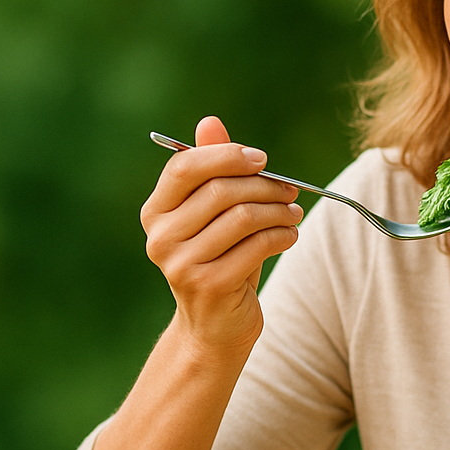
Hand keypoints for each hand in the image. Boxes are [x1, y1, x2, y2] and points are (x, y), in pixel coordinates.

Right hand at [140, 115, 302, 356]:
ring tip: (293, 213)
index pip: (184, 168)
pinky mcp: (208, 285)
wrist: (215, 326)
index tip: (261, 159)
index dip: (225, 156)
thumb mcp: (214, 215)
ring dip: (278, 211)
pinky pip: (256, 246)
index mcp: (155, 212)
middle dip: (264, 185)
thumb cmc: (219, 260)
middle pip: (220, 191)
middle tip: (290, 190)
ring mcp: (181, 264)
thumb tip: (210, 122)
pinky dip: (281, 235)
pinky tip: (290, 235)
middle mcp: (160, 237)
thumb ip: (212, 170)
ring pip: (242, 218)